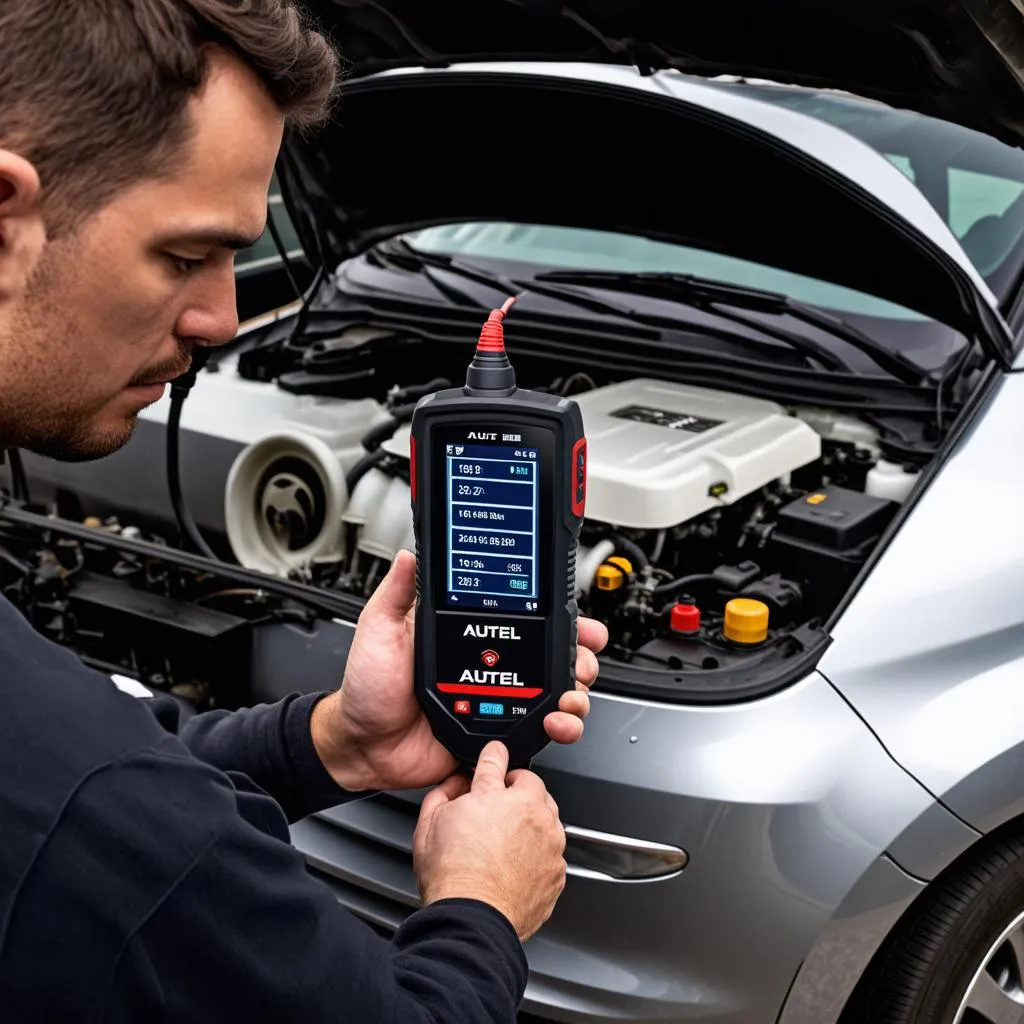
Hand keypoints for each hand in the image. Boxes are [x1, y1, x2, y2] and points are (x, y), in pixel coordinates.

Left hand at [311, 549, 607, 792]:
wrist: (364, 745)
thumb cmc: (368, 689)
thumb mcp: (378, 631)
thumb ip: (396, 594)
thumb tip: (409, 555)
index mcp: (468, 634)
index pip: (526, 618)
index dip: (559, 617)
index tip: (577, 620)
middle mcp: (490, 664)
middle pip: (553, 655)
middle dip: (579, 656)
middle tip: (579, 661)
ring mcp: (498, 698)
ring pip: (556, 692)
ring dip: (575, 693)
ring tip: (568, 697)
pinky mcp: (499, 732)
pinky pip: (539, 729)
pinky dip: (558, 727)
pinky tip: (552, 723)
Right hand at [413, 741, 565, 941]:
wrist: (473, 920)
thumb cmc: (451, 878)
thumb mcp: (428, 826)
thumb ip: (443, 794)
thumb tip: (454, 784)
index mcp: (494, 795)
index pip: (496, 760)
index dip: (493, 756)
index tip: (494, 756)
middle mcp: (528, 812)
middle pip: (532, 784)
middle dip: (517, 789)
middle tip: (499, 806)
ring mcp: (548, 841)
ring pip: (548, 815)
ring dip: (532, 820)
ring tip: (508, 840)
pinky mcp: (557, 869)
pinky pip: (553, 850)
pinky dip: (540, 853)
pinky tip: (518, 864)